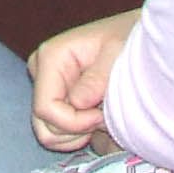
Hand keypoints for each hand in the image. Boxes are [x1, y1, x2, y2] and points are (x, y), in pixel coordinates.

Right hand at [27, 12, 140, 150]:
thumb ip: (98, 78)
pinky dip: (77, 134)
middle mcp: (41, 71)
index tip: (102, 117)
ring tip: (101, 117)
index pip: (46, 109)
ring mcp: (45, 85)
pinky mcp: (54, 97)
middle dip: (76, 130)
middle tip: (104, 117)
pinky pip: (57, 132)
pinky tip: (96, 118)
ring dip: (77, 135)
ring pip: (48, 132)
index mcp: (51, 57)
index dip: (74, 123)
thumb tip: (78, 103)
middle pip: (44, 124)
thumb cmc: (127, 40)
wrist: (133, 38)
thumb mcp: (118, 52)